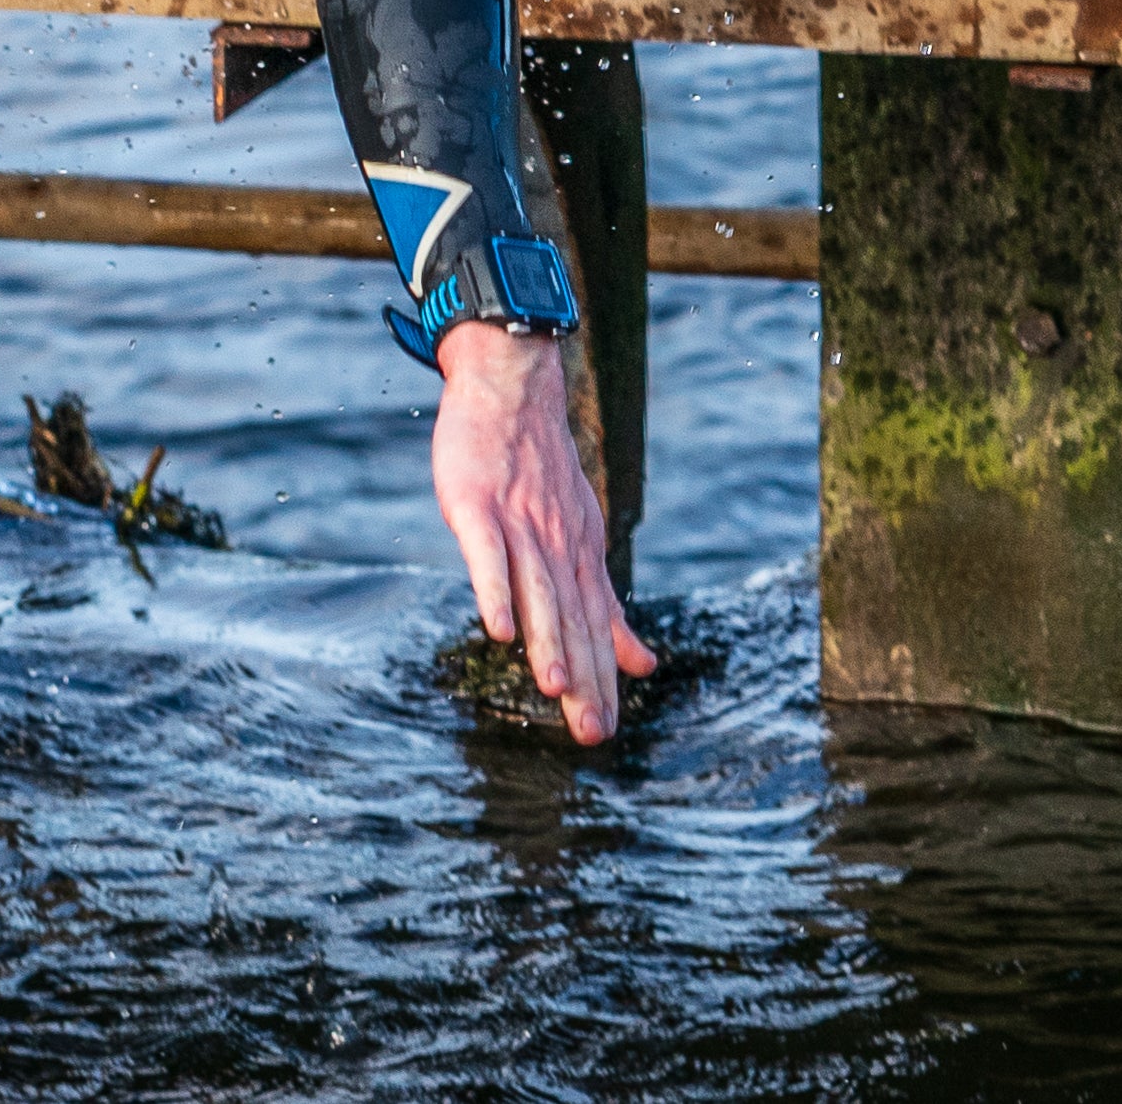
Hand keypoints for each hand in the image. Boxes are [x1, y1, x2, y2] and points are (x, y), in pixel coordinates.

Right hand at [428, 327, 656, 745]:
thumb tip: (643, 664)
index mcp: (580, 556)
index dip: (600, 679)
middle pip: (570, 619)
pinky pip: (488, 554)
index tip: (606, 730)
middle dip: (581, 678)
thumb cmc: (539, 469)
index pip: (594, 627)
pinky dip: (495, 590)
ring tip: (554, 689)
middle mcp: (556, 545)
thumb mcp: (582, 537)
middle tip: (589, 733)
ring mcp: (517, 524)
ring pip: (536, 591)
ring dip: (546, 640)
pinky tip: (498, 629)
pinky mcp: (478, 506)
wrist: (511, 388)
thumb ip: (606, 605)